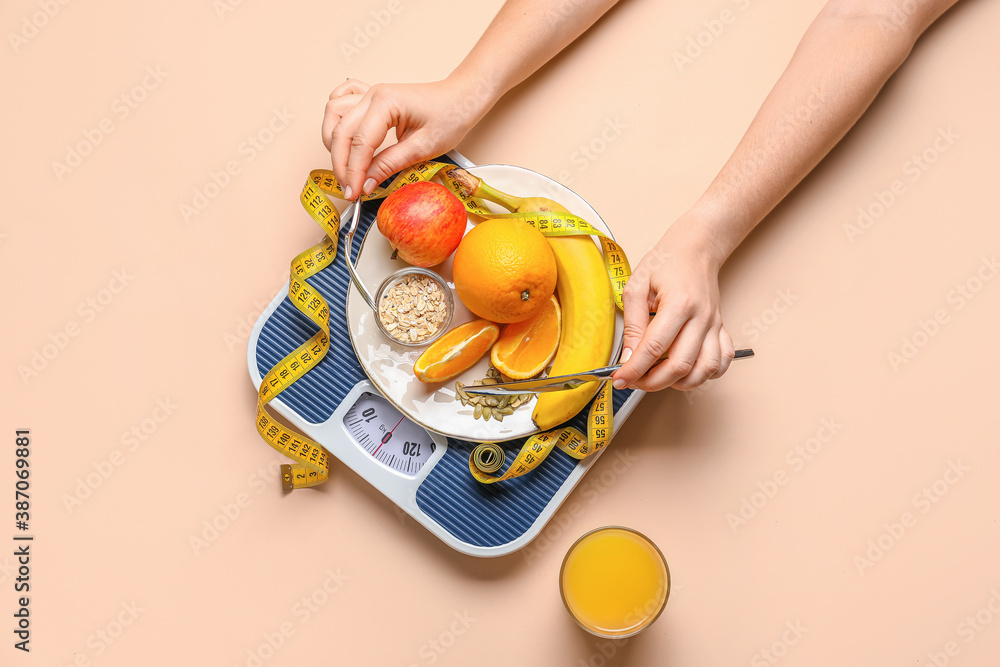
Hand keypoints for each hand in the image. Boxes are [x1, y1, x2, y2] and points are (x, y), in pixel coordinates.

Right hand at [322, 77, 488, 199]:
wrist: (461, 98)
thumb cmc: (450, 116)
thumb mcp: (423, 148)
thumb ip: (390, 165)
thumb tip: (366, 184)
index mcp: (386, 103)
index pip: (360, 143)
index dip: (353, 172)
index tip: (353, 193)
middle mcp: (372, 94)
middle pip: (341, 132)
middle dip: (341, 165)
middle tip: (349, 189)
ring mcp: (369, 93)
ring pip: (333, 115)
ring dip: (333, 142)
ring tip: (345, 167)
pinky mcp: (370, 97)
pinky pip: (340, 101)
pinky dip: (335, 118)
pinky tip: (340, 134)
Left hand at [611, 221, 735, 391]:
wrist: (696, 247)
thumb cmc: (666, 263)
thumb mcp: (637, 286)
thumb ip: (633, 324)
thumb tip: (629, 357)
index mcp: (679, 304)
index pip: (654, 348)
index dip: (634, 369)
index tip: (620, 378)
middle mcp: (701, 318)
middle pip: (680, 366)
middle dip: (653, 382)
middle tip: (635, 380)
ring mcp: (714, 325)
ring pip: (704, 371)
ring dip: (679, 383)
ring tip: (658, 377)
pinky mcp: (721, 329)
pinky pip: (722, 363)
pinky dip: (706, 375)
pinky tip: (687, 371)